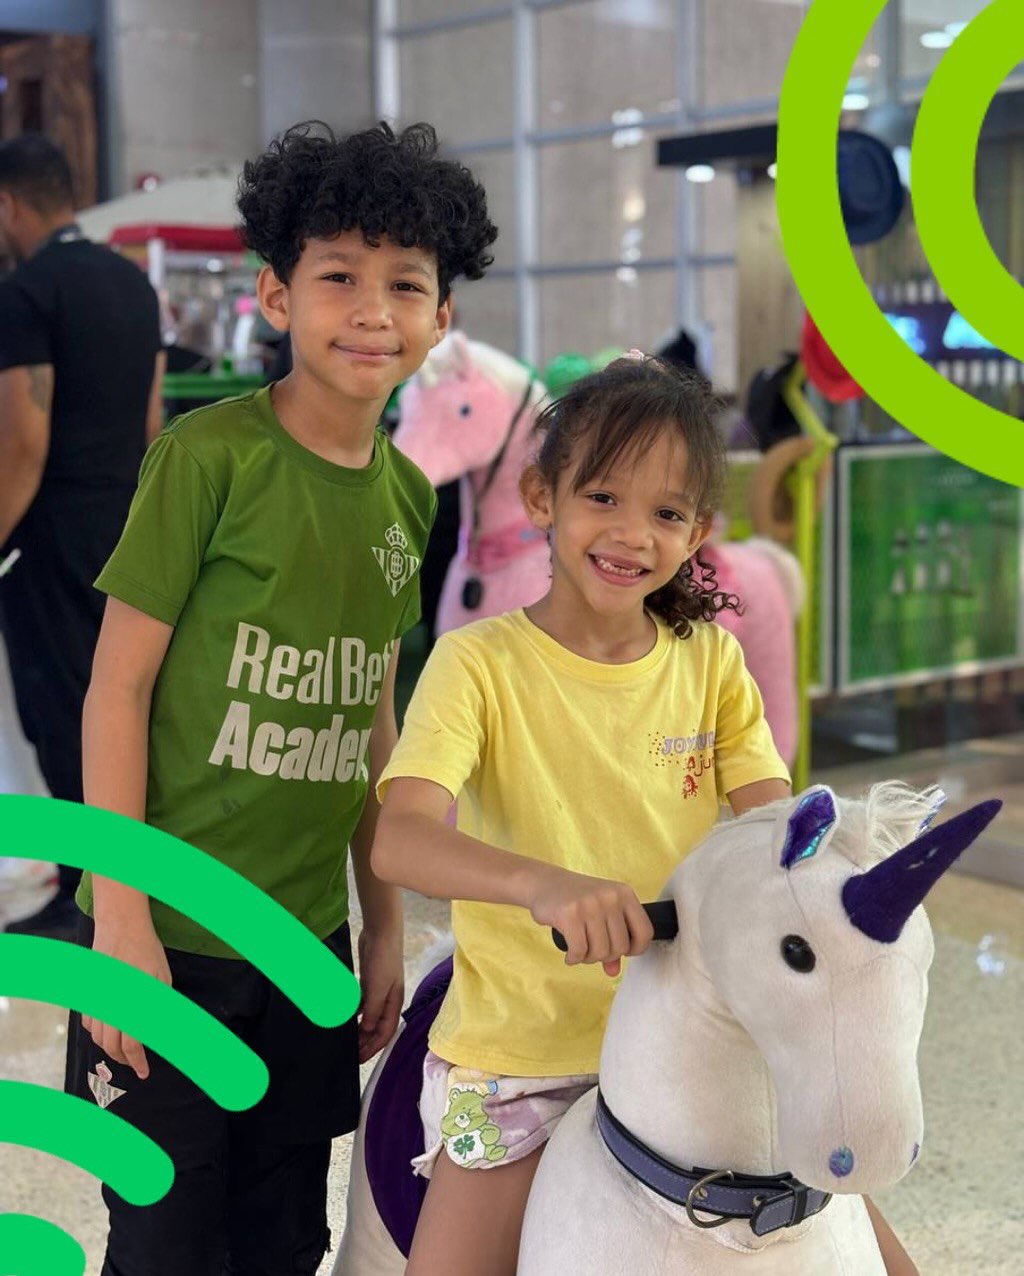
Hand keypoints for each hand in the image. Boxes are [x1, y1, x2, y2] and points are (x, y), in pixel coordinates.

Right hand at [83, 922, 170, 1078]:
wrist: (121, 926)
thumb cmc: (147, 952)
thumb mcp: (163, 979)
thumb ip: (160, 1008)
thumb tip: (161, 1033)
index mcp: (132, 1004)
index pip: (132, 1046)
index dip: (138, 1063)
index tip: (144, 1072)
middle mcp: (110, 1006)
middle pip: (111, 1047)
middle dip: (123, 1059)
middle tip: (135, 1062)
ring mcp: (95, 1000)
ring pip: (97, 1037)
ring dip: (109, 1047)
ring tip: (124, 1048)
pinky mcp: (87, 993)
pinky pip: (88, 1022)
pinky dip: (98, 1032)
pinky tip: (109, 1029)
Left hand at [357, 927, 404, 1063]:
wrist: (381, 933)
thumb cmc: (383, 960)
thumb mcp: (377, 988)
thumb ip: (372, 1011)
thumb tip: (366, 1031)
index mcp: (394, 1004)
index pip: (386, 1033)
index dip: (374, 1048)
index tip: (359, 1059)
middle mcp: (388, 1000)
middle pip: (378, 1027)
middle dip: (366, 1042)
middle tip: (351, 1054)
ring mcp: (378, 991)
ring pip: (369, 1017)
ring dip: (360, 1030)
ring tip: (347, 1040)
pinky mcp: (369, 983)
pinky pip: (362, 1005)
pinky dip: (355, 1014)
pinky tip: (345, 1018)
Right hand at [528, 865, 653, 976]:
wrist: (544, 882)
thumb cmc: (577, 900)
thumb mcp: (601, 913)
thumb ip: (612, 940)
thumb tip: (614, 971)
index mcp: (624, 894)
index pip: (645, 932)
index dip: (636, 949)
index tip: (622, 952)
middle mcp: (610, 897)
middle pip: (620, 947)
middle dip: (605, 956)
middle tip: (591, 949)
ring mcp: (590, 904)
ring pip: (600, 952)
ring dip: (588, 958)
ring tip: (580, 950)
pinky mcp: (570, 914)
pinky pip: (579, 951)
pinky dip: (574, 958)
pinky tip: (570, 954)